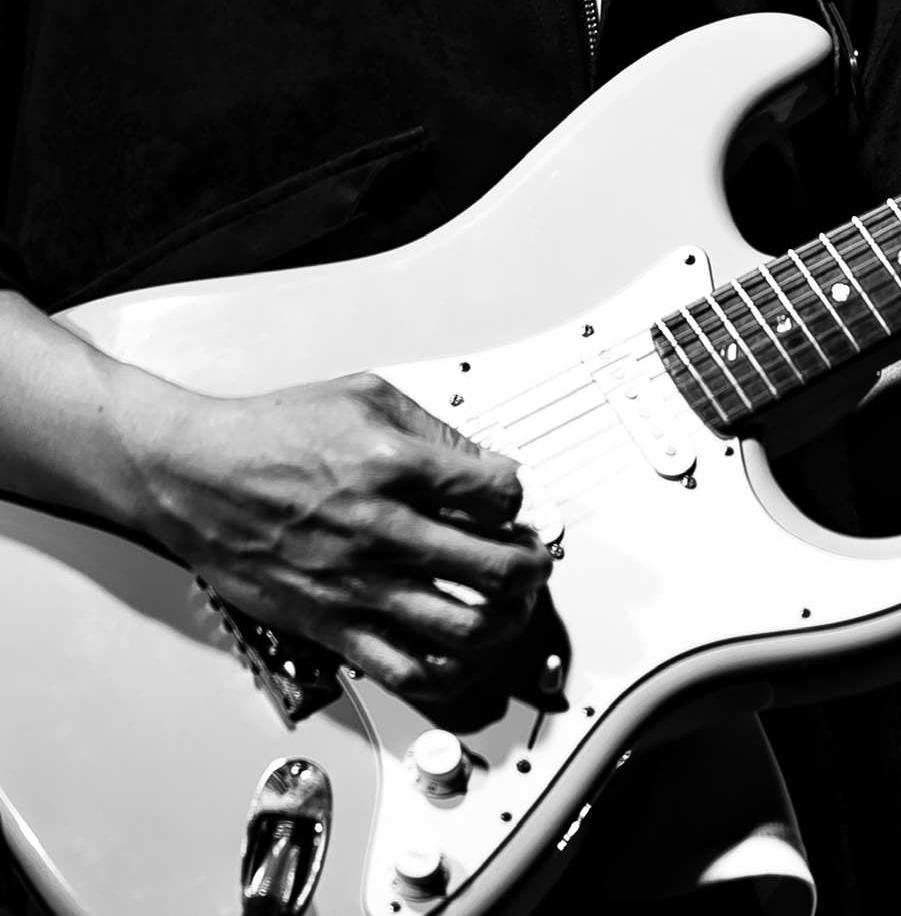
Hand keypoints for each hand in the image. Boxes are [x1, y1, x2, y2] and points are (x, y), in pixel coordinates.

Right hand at [128, 371, 552, 704]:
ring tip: (509, 608)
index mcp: (395, 466)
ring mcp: (358, 585)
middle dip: (531, 566)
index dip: (520, 497)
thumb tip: (485, 464)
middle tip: (534, 561)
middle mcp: (383, 530)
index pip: (497, 493)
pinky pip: (404, 669)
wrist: (197, 477)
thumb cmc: (272, 433)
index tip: (516, 501)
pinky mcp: (331, 625)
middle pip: (494, 567)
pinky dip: (448, 670)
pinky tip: (461, 655)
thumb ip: (434, 429)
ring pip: (462, 628)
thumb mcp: (366, 397)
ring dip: (504, 622)